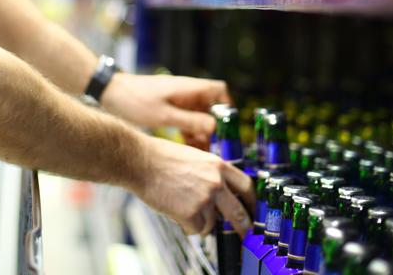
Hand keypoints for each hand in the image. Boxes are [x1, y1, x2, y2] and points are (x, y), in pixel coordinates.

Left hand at [101, 73, 230, 145]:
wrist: (110, 93)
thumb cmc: (135, 100)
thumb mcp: (164, 115)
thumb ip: (190, 121)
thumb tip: (213, 128)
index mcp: (190, 88)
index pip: (220, 91)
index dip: (227, 108)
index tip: (227, 127)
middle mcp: (188, 92)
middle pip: (211, 108)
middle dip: (214, 127)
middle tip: (215, 146)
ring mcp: (179, 100)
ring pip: (199, 116)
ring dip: (202, 133)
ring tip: (201, 152)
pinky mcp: (169, 108)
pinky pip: (187, 121)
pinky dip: (190, 133)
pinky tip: (187, 148)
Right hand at [134, 136, 254, 236]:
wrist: (141, 161)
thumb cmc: (161, 157)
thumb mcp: (195, 157)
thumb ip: (210, 172)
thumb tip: (219, 191)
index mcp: (218, 165)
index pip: (246, 186)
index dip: (251, 201)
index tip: (251, 209)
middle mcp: (216, 182)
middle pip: (239, 212)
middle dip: (243, 227)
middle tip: (245, 235)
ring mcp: (205, 198)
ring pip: (212, 223)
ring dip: (200, 222)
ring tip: (182, 207)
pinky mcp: (191, 213)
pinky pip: (196, 229)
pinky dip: (187, 226)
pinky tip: (176, 213)